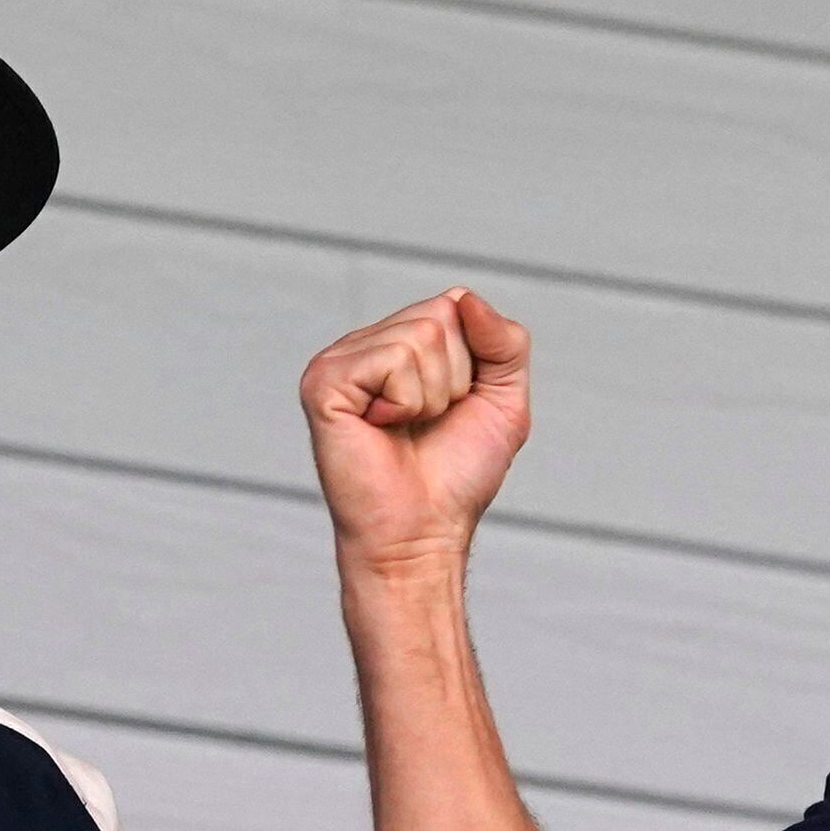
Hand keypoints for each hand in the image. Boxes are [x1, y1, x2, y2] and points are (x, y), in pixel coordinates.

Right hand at [300, 289, 532, 577]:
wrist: (422, 533)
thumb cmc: (456, 476)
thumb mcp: (504, 401)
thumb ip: (504, 342)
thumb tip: (463, 297)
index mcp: (400, 343)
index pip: (456, 305)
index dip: (474, 362)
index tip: (454, 408)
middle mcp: (366, 345)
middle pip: (441, 316)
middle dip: (455, 378)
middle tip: (427, 423)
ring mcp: (340, 360)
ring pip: (419, 336)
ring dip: (430, 395)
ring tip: (405, 428)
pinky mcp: (324, 381)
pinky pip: (392, 360)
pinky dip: (404, 402)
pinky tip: (381, 428)